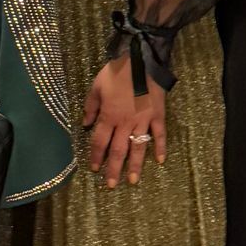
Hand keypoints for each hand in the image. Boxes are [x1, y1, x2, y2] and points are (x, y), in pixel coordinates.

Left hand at [83, 52, 165, 188]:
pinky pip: (160, 135)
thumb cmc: (116, 73)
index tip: (94, 168)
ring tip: (132, 181)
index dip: (96, 156)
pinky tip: (160, 161)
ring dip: (135, 165)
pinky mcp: (158, 116)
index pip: (100, 141)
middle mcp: (126, 123)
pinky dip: (161, 148)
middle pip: (118, 150)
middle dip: (114, 169)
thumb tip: (84, 124)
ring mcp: (143, 121)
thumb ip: (90, 107)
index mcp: (109, 116)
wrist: (140, 60)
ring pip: (138, 147)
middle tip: (111, 185)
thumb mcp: (96, 87)